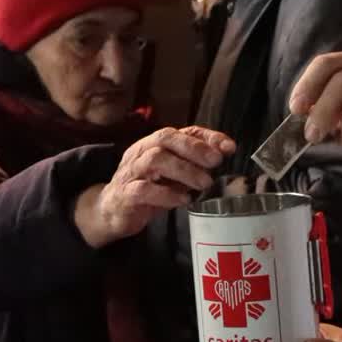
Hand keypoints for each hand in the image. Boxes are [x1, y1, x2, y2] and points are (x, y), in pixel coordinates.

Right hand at [74, 126, 234, 246]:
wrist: (112, 210)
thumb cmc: (148, 188)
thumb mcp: (173, 174)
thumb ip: (194, 164)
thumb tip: (224, 157)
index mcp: (155, 144)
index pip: (183, 132)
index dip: (207, 137)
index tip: (229, 147)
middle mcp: (142, 152)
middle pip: (165, 138)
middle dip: (194, 148)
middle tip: (216, 162)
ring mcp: (131, 172)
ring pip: (155, 160)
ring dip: (184, 170)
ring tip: (204, 183)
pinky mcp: (125, 195)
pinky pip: (143, 189)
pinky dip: (165, 194)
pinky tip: (183, 199)